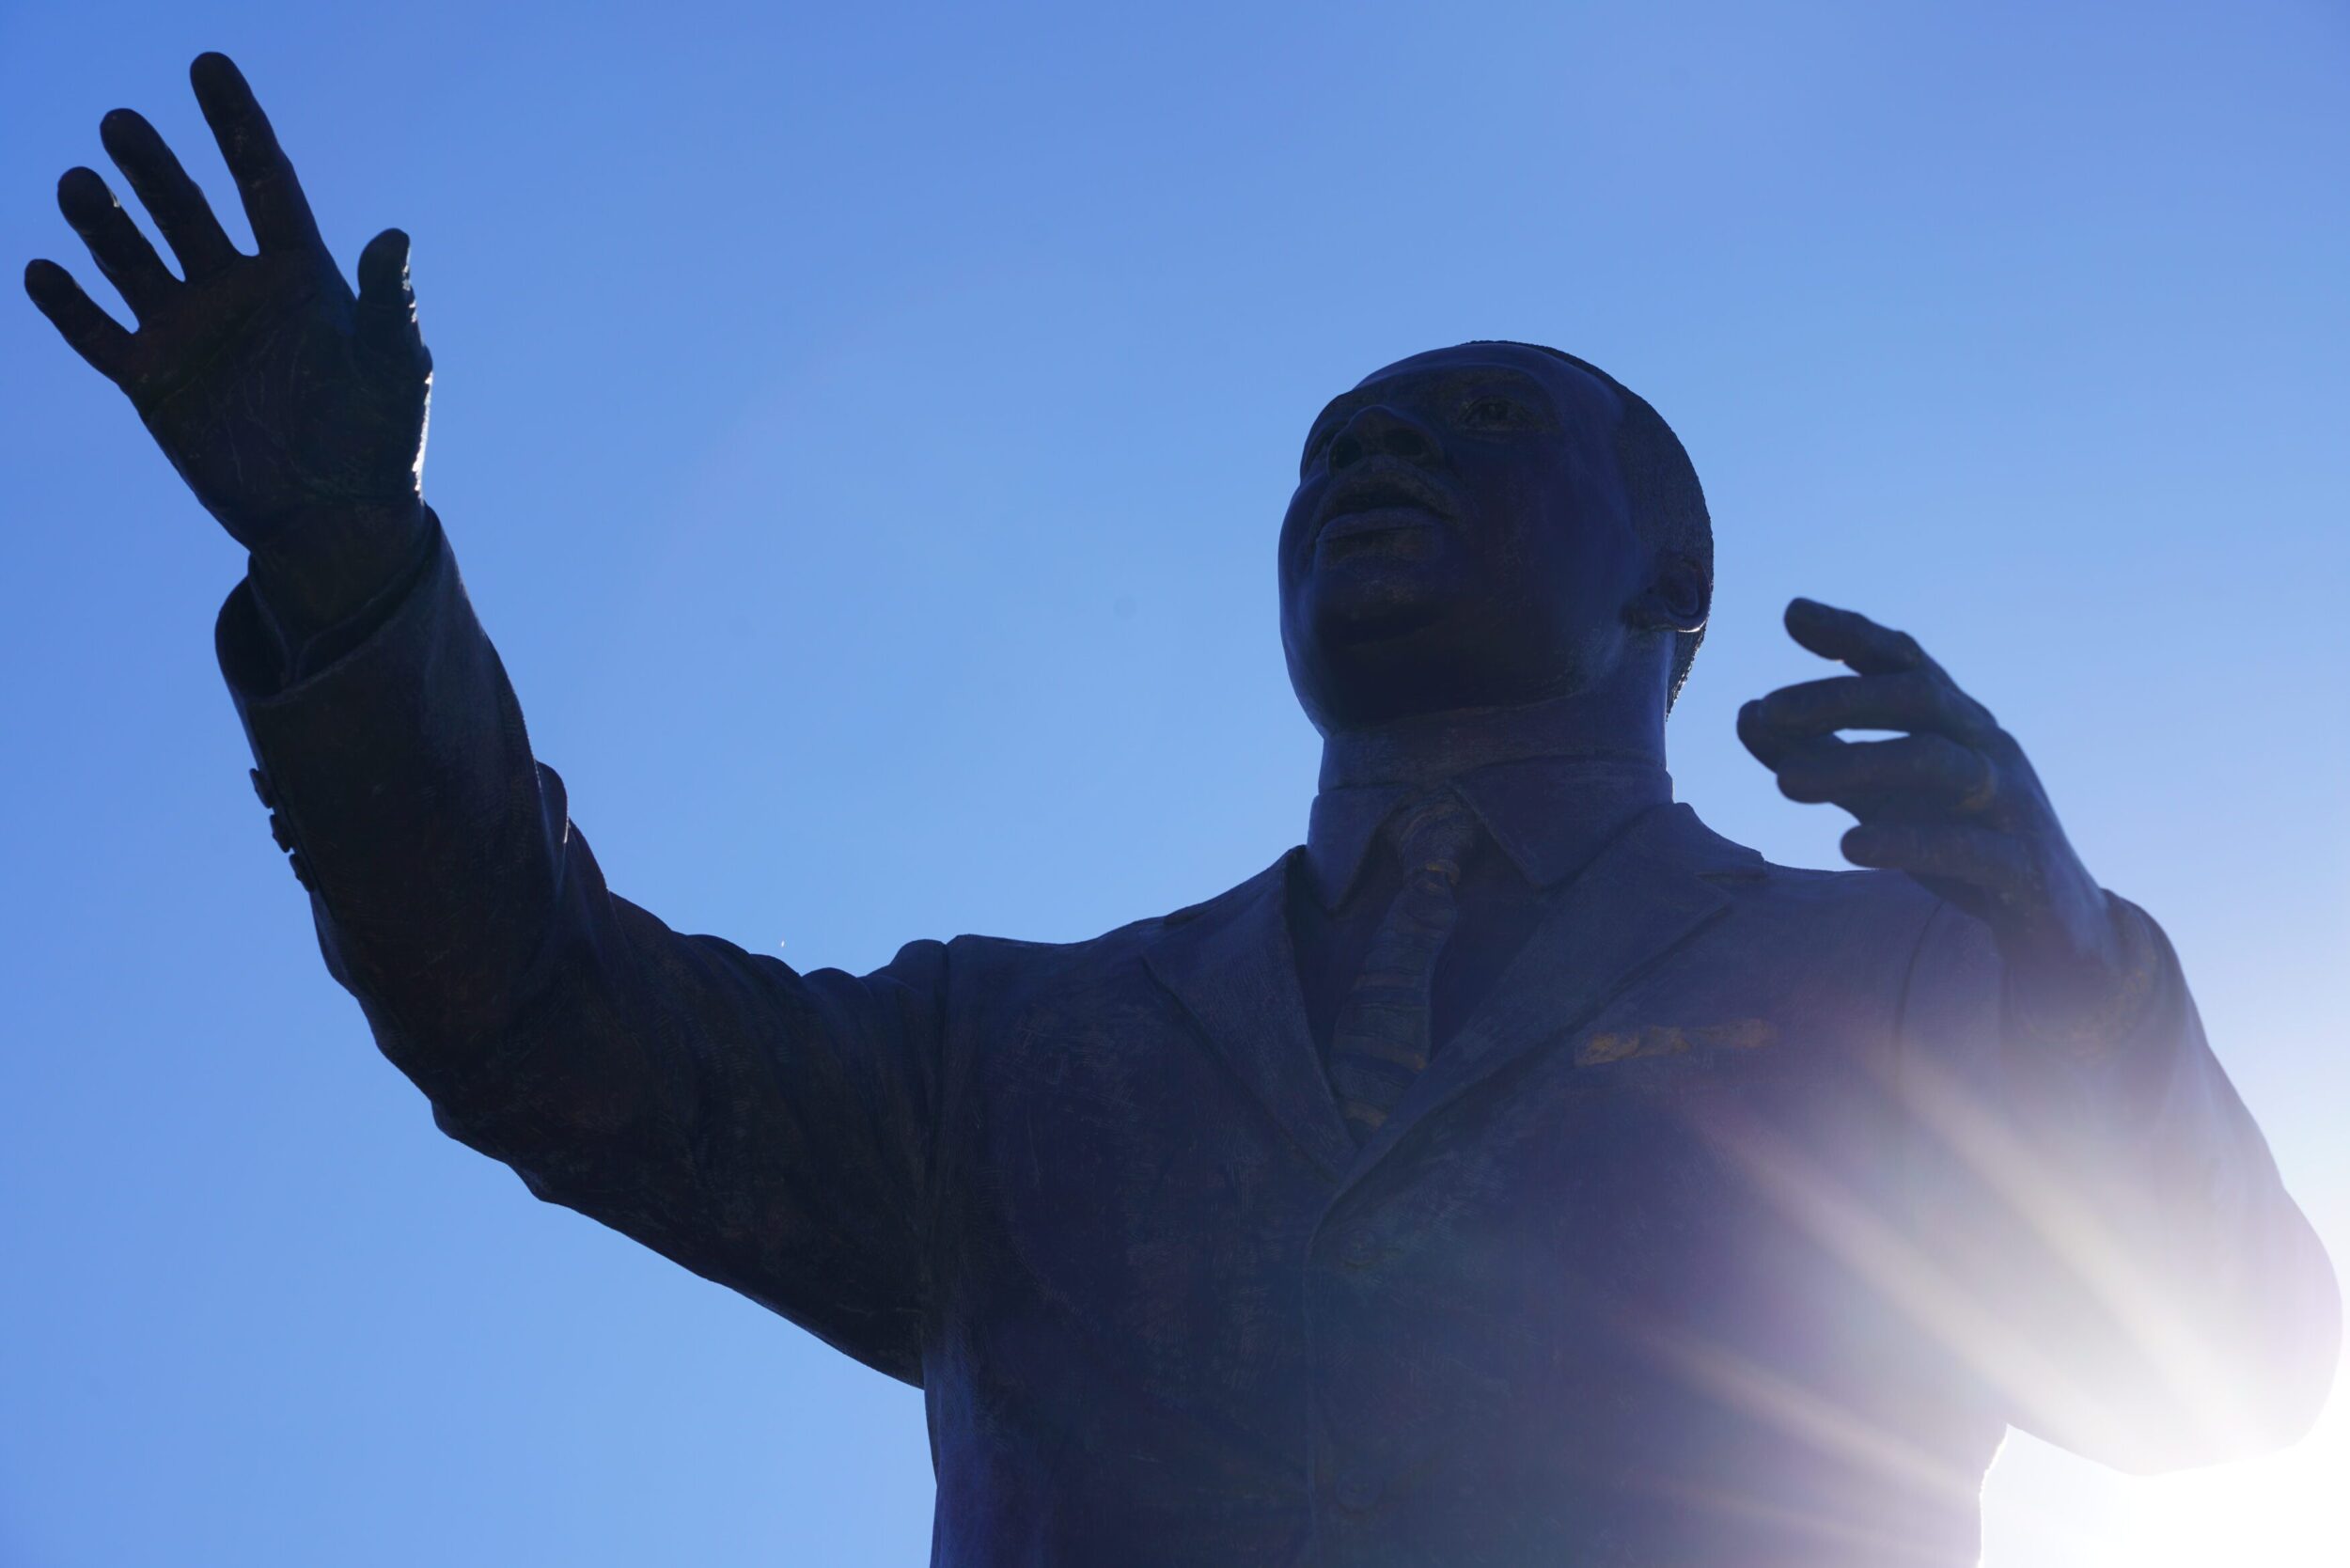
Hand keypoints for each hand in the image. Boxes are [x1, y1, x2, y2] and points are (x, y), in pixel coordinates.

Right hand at [24, 52, 430, 637]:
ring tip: (79, 183)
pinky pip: (98, 334)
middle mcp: (237, 291)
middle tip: (122, 125)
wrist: (335, 519)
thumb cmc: (380, 443)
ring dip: (103, 222)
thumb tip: (394, 235)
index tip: (206, 64)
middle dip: (153, 165)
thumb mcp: (395, 369)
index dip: (235, 122)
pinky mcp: (153, 381)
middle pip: (185, 207)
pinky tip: (42, 270)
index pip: (261, 179)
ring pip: (132, 258)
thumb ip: (393, 304)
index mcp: (300, 276)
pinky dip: (69, 306)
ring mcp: (190, 331)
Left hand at [1738, 598, 2140, 1037]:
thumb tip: (1746, 712)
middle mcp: (1986, 748)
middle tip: (1767, 709)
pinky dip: (1908, 842)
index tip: (1793, 613)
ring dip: (1857, 764)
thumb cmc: (1959, 843)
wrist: (2058, 927)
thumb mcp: (1880, 795)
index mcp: (1956, 724)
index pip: (1906, 662)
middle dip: (1841, 698)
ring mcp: (2010, 804)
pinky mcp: (2022, 868)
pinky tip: (1850, 845)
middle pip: (1919, 697)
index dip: (1854, 634)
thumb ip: (1819, 754)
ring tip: (1783, 782)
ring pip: (1939, 762)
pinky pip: (1967, 847)